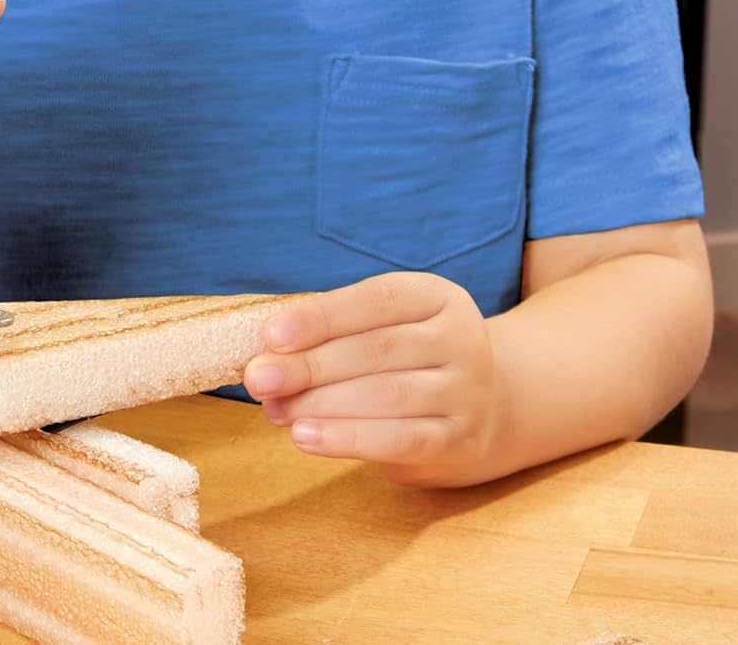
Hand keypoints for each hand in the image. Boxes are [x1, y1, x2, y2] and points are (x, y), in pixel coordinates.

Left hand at [242, 273, 497, 485]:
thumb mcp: (380, 329)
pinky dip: (346, 439)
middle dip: (309, 365)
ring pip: (385, 395)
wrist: (479, 412)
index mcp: (436, 297)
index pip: (375, 300)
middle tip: (258, 378)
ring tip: (275, 410)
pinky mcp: (461, 439)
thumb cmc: (405, 360)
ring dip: (320, 404)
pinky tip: (305, 437)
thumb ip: (331, 336)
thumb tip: (266, 357)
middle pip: (375, 350)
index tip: (271, 335)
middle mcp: (461, 338)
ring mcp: (467, 391)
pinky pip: (399, 440)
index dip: (320, 316)